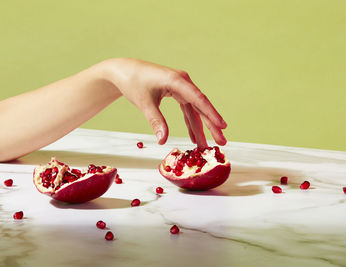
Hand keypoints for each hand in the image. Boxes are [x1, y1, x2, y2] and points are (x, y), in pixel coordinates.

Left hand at [102, 58, 227, 147]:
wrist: (123, 71)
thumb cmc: (133, 82)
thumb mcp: (144, 103)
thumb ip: (156, 121)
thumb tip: (163, 141)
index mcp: (177, 81)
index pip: (198, 99)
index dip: (211, 114)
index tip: (222, 126)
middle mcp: (182, 82)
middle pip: (201, 106)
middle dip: (211, 125)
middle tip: (221, 141)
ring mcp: (180, 87)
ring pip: (195, 110)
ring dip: (201, 128)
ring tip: (207, 145)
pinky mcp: (176, 92)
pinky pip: (187, 109)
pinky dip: (190, 123)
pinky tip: (194, 137)